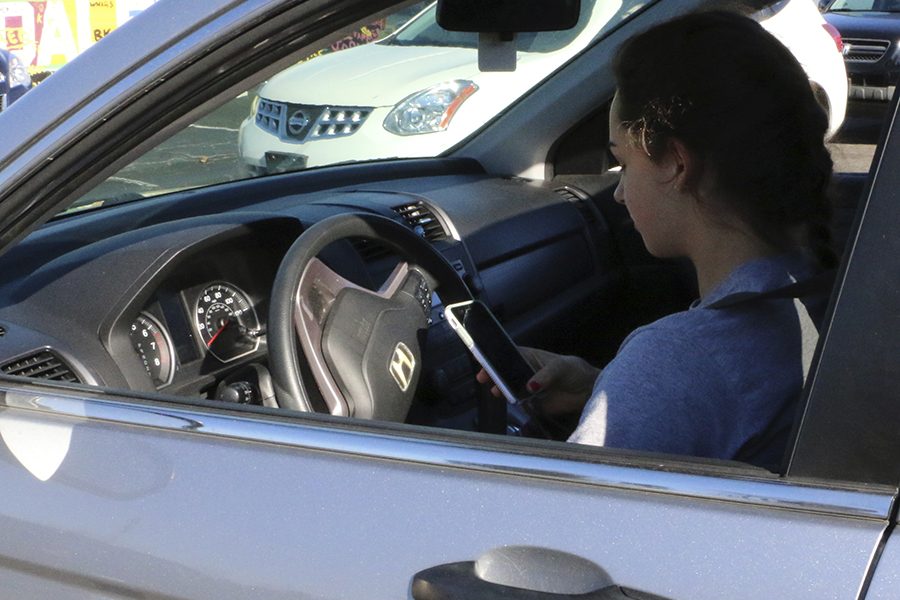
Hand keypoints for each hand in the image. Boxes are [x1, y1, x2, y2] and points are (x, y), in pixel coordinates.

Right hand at [476, 347, 599, 415]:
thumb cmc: (574, 371)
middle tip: (484, 377)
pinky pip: (518, 402)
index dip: (496, 357)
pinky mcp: (532, 403)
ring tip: (496, 390)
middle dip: (493, 373)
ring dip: (500, 388)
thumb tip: (530, 386)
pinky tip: (507, 400)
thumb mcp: (560, 368)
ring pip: (508, 386)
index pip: (509, 354)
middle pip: (505, 371)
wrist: (587, 391)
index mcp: (530, 357)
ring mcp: (527, 387)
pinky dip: (511, 401)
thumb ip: (545, 376)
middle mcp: (526, 371)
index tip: (485, 361)